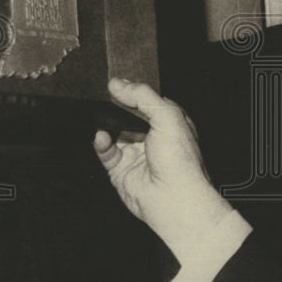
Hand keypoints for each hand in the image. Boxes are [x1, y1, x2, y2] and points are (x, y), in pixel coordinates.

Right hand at [94, 79, 234, 265]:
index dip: (134, 92)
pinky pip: (106, 151)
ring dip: (106, 125)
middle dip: (116, 109)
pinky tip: (101, 137)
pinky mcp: (122, 169)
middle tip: (106, 100)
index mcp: (170, 122)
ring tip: (102, 119)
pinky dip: (101, 143)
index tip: (118, 84)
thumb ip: (143, 97)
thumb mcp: (167, 116)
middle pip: (128, 116)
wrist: (173, 198)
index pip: (148, 100)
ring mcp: (137, 153)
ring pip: (114, 132)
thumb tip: (120, 84)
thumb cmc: (180, 161)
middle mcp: (153, 137)